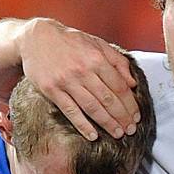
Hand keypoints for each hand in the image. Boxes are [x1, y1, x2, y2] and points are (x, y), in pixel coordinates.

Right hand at [17, 18, 139, 139]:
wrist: (36, 37)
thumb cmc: (71, 42)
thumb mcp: (98, 44)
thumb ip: (118, 62)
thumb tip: (132, 83)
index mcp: (97, 58)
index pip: (119, 86)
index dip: (130, 104)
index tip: (136, 116)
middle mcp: (83, 70)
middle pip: (108, 99)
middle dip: (122, 117)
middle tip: (130, 130)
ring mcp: (66, 81)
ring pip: (92, 107)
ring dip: (107, 123)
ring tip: (118, 134)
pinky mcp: (51, 90)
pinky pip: (70, 111)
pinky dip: (82, 125)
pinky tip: (93, 135)